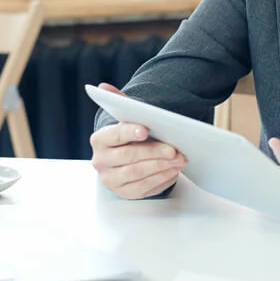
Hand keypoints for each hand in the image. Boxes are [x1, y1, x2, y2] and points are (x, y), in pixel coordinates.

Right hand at [89, 83, 185, 198]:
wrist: (128, 157)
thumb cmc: (130, 136)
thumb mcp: (126, 118)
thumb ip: (118, 102)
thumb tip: (103, 87)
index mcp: (100, 140)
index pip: (114, 135)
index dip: (130, 132)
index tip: (146, 129)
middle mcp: (101, 161)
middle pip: (129, 156)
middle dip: (153, 152)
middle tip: (173, 149)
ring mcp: (111, 179)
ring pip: (138, 173)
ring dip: (161, 166)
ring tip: (179, 159)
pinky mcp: (124, 192)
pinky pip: (144, 188)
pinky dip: (161, 179)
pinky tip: (173, 171)